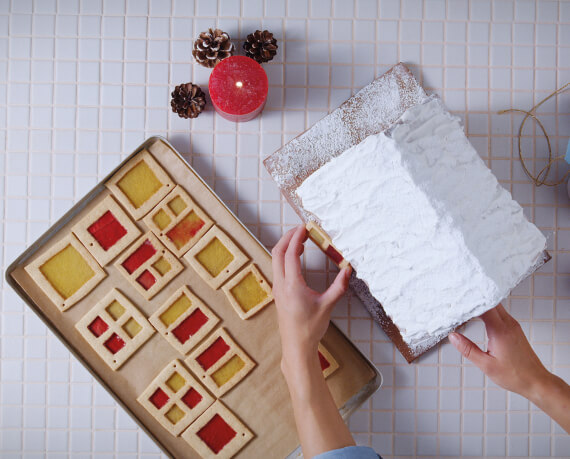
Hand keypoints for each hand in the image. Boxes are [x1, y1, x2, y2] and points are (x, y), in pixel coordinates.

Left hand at [271, 225, 356, 456]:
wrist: (296, 346)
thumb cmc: (310, 328)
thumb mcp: (328, 306)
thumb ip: (339, 286)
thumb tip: (348, 269)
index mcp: (292, 285)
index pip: (291, 254)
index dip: (297, 237)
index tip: (305, 227)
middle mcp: (280, 284)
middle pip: (277, 252)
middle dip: (287, 237)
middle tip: (300, 229)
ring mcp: (277, 288)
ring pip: (275, 259)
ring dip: (284, 246)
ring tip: (299, 240)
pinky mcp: (277, 292)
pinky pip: (277, 267)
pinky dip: (284, 256)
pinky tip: (296, 257)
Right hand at [449, 304, 549, 399]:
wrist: (536, 381)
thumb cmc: (515, 375)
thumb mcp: (486, 365)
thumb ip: (468, 349)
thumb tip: (453, 337)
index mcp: (501, 331)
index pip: (485, 306)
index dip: (470, 301)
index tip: (458, 302)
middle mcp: (509, 324)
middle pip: (490, 301)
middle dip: (475, 299)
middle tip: (460, 302)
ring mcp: (513, 325)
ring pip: (495, 305)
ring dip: (482, 305)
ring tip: (467, 308)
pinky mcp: (514, 328)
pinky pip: (499, 313)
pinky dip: (488, 311)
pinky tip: (479, 316)